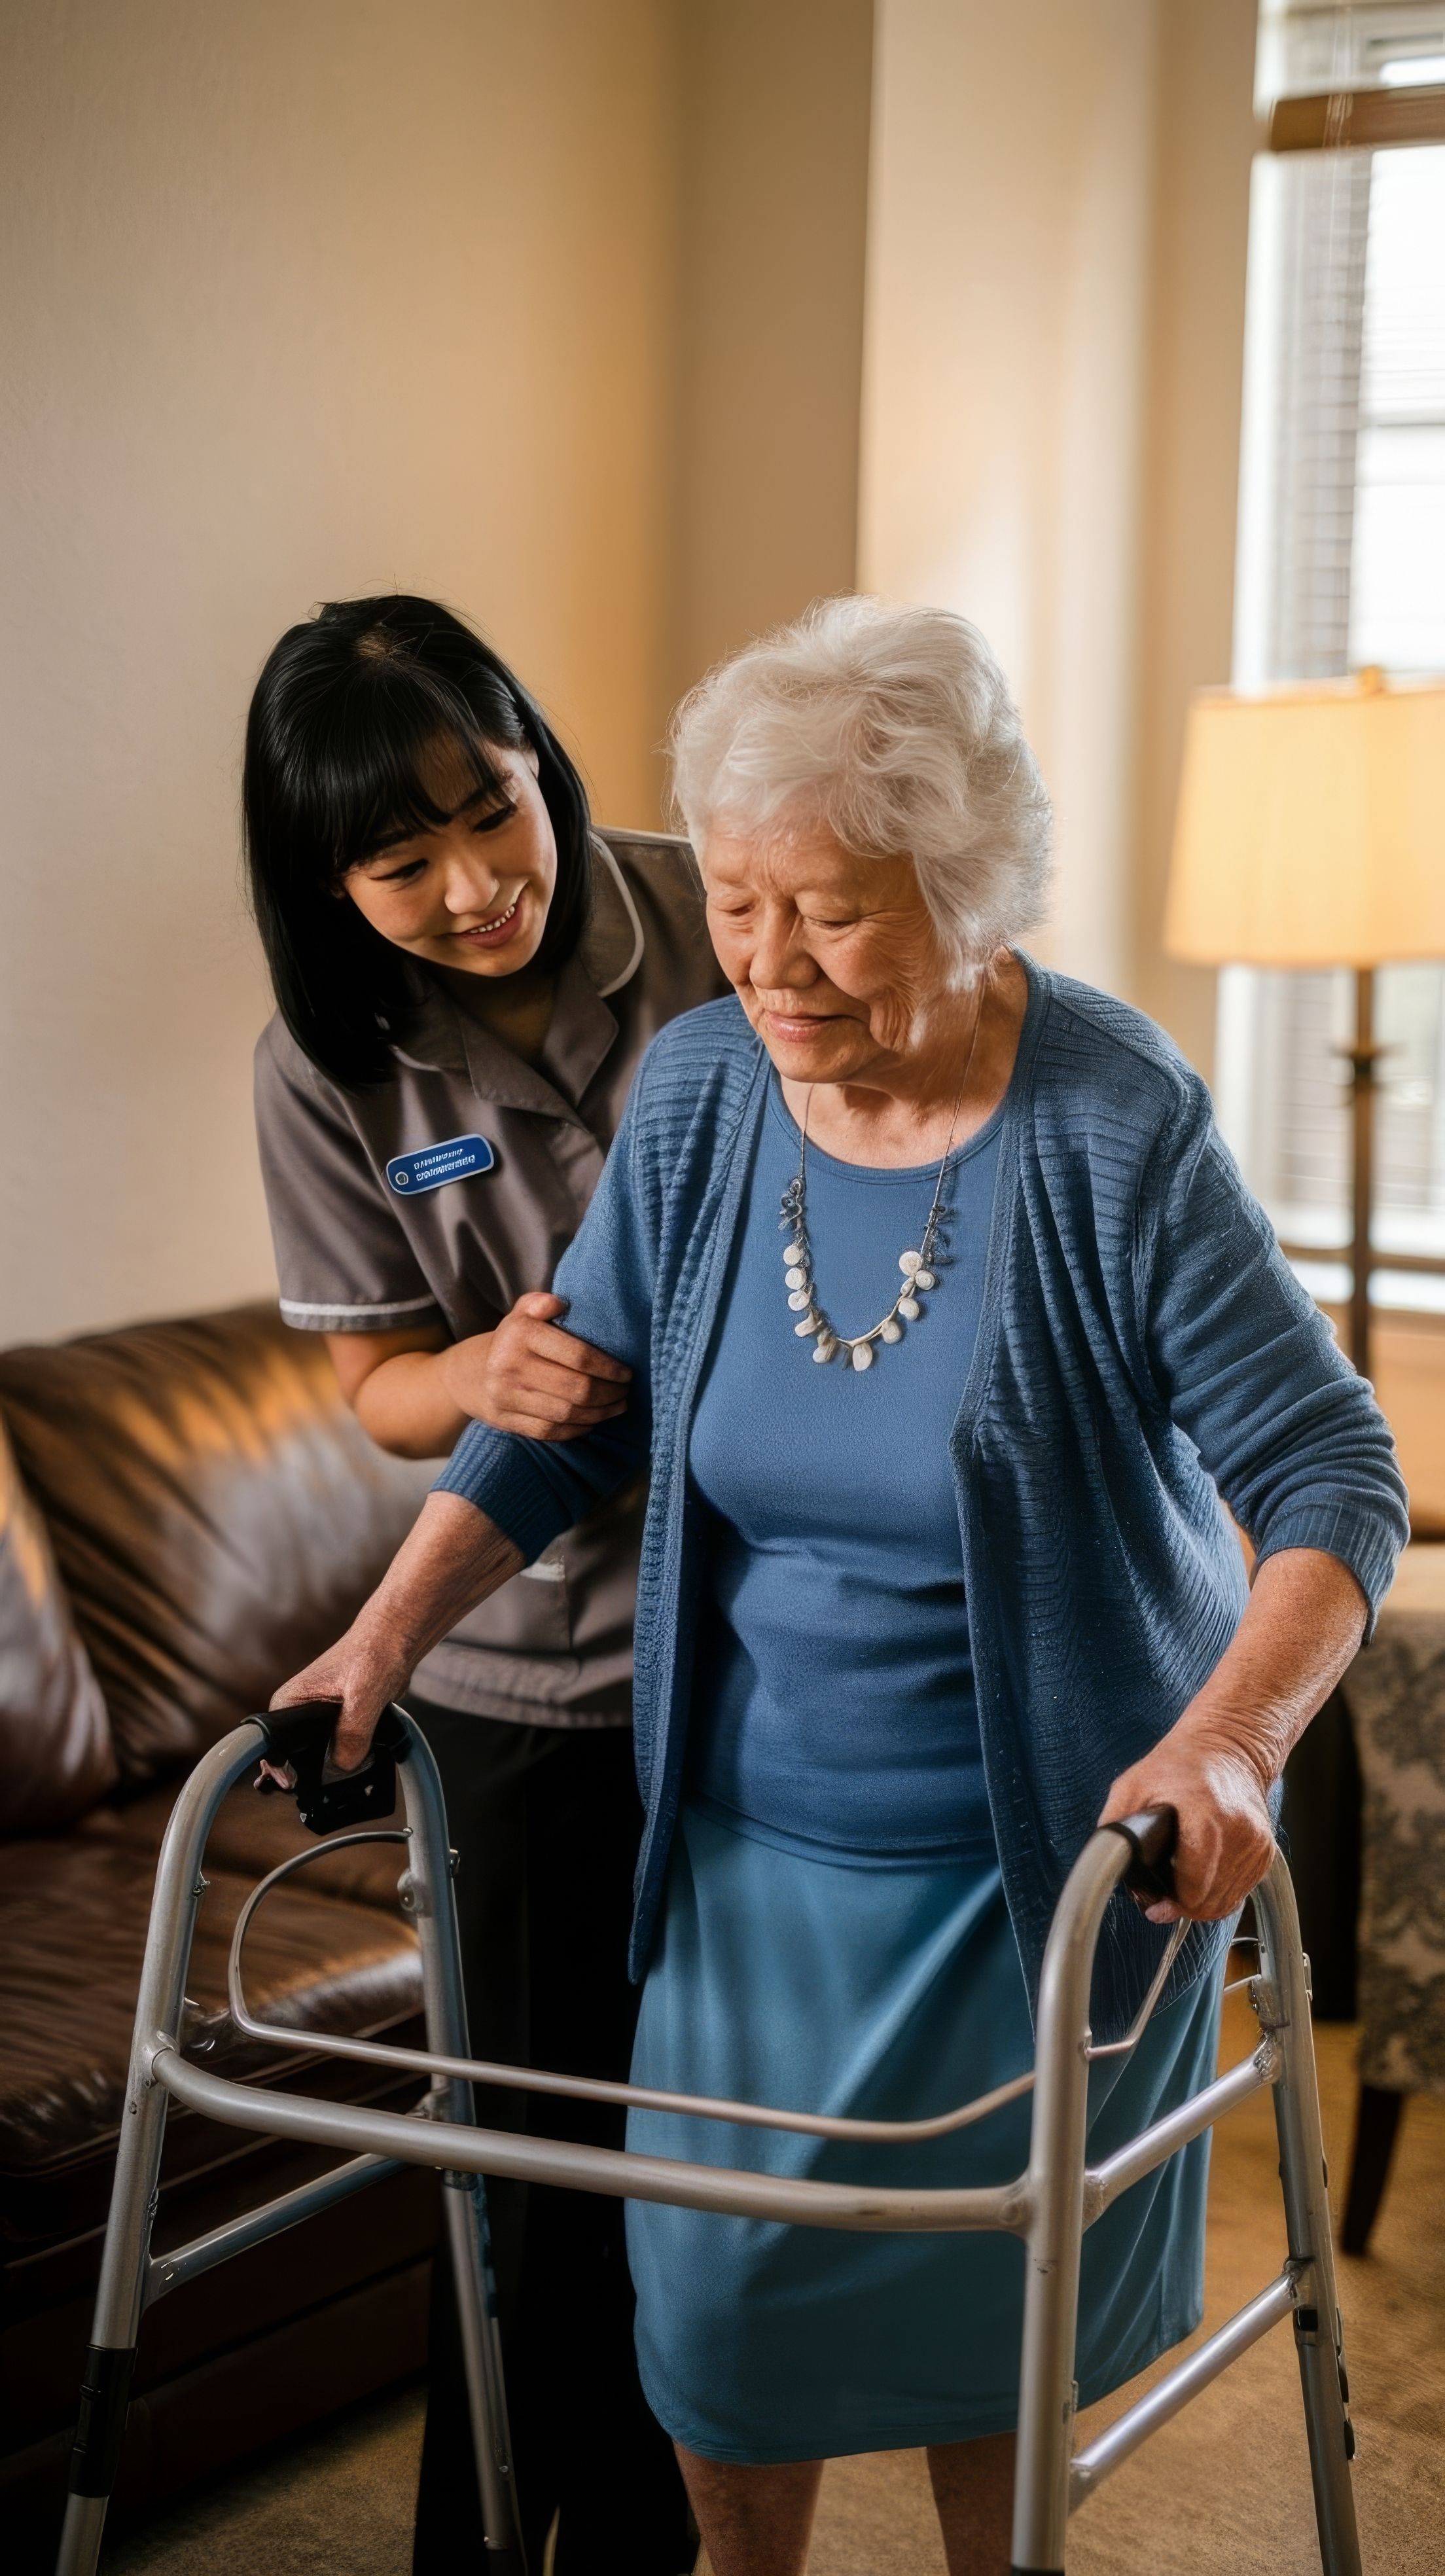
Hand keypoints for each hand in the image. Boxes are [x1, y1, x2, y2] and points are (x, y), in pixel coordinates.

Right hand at [267, 1625, 411, 1774]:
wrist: (395, 1640)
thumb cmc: (373, 1653)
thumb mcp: (362, 1696)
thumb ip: (351, 1734)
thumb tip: (342, 1768)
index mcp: (288, 1703)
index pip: (272, 1746)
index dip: (280, 1769)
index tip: (293, 1786)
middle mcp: (298, 1713)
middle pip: (296, 1757)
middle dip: (311, 1775)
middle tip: (328, 1789)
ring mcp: (318, 1719)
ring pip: (320, 1756)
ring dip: (334, 1768)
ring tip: (351, 1773)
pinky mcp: (339, 1723)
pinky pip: (340, 1749)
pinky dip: (351, 1758)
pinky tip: (363, 1762)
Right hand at [440, 1292, 630, 1438]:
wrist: (468, 1373)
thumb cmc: (512, 1340)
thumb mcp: (522, 1313)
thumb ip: (540, 1303)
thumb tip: (559, 1302)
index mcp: (520, 1334)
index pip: (578, 1355)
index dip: (610, 1368)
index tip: (627, 1373)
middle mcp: (510, 1366)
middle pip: (577, 1388)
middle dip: (610, 1393)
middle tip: (625, 1392)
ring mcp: (506, 1396)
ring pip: (566, 1413)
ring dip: (600, 1413)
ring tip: (617, 1406)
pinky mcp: (505, 1420)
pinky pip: (550, 1432)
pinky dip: (577, 1429)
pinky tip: (593, 1421)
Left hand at [1099, 1724, 1276, 1925]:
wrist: (1229, 1745)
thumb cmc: (1181, 1763)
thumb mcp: (1133, 1785)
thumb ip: (1115, 1826)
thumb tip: (1105, 1864)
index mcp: (1206, 1818)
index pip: (1194, 1889)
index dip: (1170, 1903)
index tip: (1155, 1904)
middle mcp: (1238, 1833)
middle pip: (1210, 1902)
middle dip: (1183, 1906)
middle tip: (1163, 1899)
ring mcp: (1257, 1844)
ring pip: (1226, 1903)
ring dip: (1201, 1902)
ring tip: (1180, 1887)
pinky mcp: (1266, 1852)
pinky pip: (1240, 1892)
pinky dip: (1219, 1892)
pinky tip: (1202, 1878)